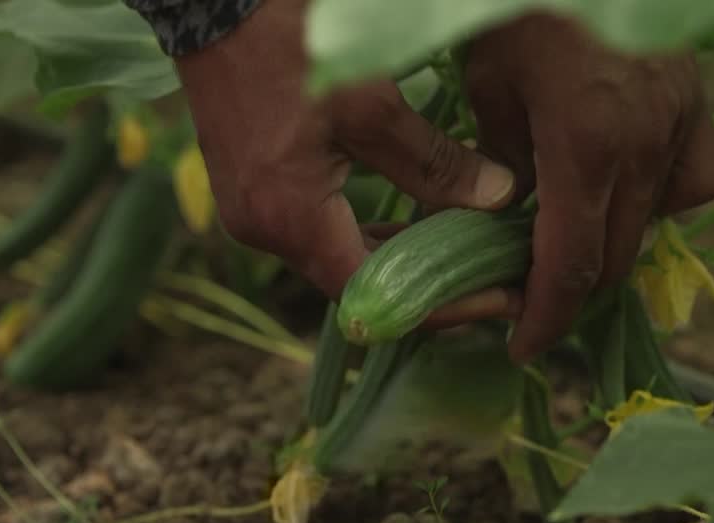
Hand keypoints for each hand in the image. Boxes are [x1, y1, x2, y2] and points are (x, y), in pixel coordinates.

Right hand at [172, 0, 520, 323]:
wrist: (213, 1)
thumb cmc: (290, 44)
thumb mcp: (373, 106)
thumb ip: (435, 164)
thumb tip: (500, 198)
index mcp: (290, 220)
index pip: (377, 293)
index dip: (441, 302)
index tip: (499, 299)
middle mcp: (264, 230)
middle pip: (358, 284)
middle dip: (427, 285)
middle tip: (492, 275)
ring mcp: (253, 212)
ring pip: (339, 259)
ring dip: (398, 258)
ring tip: (463, 249)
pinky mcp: (253, 190)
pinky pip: (319, 231)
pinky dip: (367, 233)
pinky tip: (411, 220)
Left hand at [464, 13, 713, 361]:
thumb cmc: (515, 6)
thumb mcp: (488, 84)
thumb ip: (503, 164)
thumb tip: (510, 219)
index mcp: (586, 147)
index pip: (571, 267)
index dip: (545, 318)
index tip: (521, 345)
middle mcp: (646, 145)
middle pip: (615, 258)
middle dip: (570, 290)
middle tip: (527, 294)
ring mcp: (682, 121)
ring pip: (656, 225)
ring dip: (610, 246)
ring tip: (567, 237)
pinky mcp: (698, 99)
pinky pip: (693, 178)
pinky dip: (660, 198)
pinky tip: (625, 183)